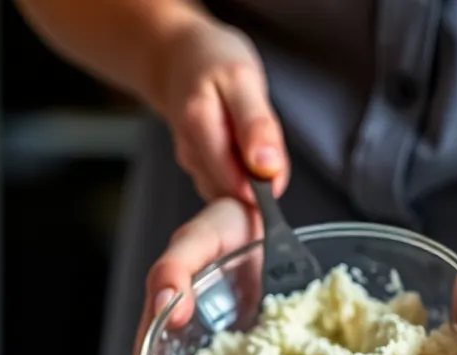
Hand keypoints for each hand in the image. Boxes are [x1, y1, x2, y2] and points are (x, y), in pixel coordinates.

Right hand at [152, 16, 288, 201]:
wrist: (180, 60)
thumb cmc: (215, 65)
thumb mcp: (244, 81)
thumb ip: (258, 126)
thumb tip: (268, 170)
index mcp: (199, 124)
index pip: (235, 182)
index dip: (261, 191)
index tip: (276, 181)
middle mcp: (190, 149)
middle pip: (229, 193)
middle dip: (254, 187)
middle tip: (269, 163)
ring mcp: (191, 161)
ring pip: (226, 193)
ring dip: (247, 182)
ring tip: (251, 147)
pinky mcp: (196, 167)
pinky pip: (222, 186)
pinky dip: (238, 176)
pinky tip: (240, 153)